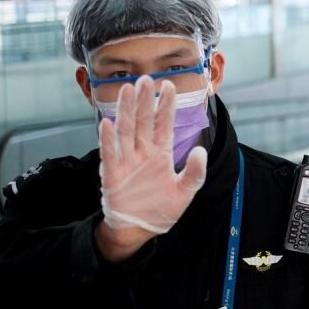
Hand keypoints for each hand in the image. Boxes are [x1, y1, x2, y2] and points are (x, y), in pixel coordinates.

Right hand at [95, 77, 206, 261]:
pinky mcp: (112, 174)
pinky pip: (109, 153)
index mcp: (160, 153)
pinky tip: (107, 123)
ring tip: (127, 90)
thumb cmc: (159, 210)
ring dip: (126, 110)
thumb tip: (201, 151)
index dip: (166, 105)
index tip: (170, 85)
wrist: (137, 230)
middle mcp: (142, 152)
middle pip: (143, 121)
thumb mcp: (184, 193)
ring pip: (126, 130)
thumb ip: (194, 173)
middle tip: (146, 78)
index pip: (164, 124)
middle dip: (145, 100)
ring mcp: (127, 161)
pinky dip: (108, 140)